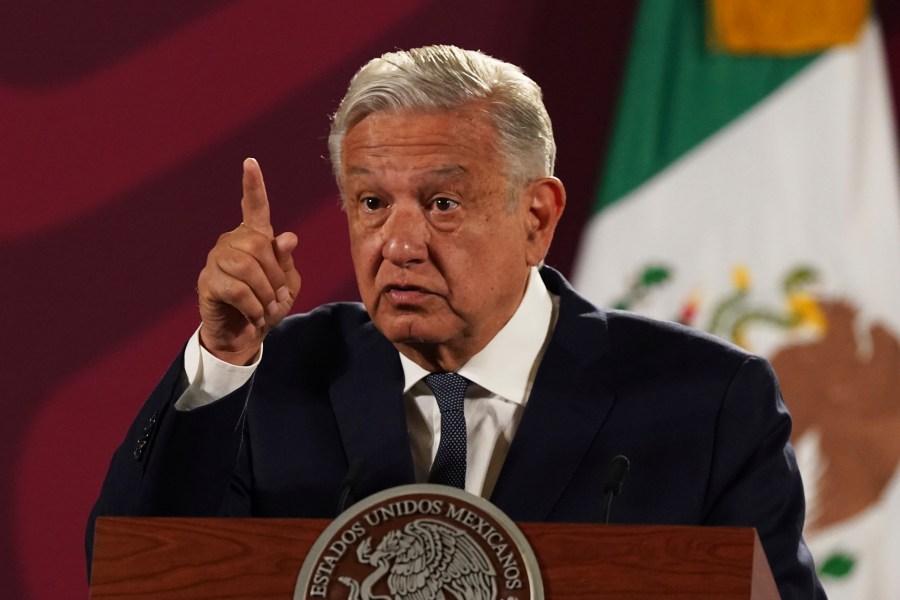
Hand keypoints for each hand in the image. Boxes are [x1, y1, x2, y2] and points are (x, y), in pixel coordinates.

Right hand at [196, 158, 300, 363]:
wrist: (245, 335)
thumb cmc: (267, 304)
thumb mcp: (286, 284)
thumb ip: (286, 261)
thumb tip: (288, 237)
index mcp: (254, 237)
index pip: (254, 206)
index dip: (253, 185)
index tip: (250, 162)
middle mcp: (232, 242)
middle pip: (258, 246)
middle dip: (275, 276)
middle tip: (277, 297)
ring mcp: (216, 260)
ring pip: (247, 268)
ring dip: (265, 294)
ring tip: (266, 307)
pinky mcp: (207, 282)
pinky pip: (236, 290)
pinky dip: (253, 307)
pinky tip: (254, 314)